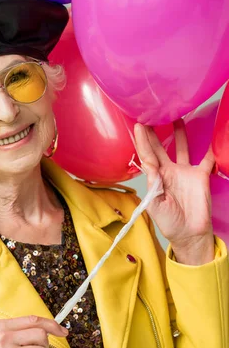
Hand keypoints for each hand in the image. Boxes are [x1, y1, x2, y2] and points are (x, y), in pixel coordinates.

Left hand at [134, 120, 214, 262]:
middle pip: (160, 147)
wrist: (189, 234)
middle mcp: (168, 171)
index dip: (143, 141)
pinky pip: (206, 159)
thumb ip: (153, 186)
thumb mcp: (156, 205)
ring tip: (175, 115)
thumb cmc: (169, 222)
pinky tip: (210, 134)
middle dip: (154, 132)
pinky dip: (209, 148)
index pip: (147, 155)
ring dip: (178, 132)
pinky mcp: (200, 175)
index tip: (138, 125)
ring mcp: (185, 172)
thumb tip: (150, 166)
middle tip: (150, 113)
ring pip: (180, 147)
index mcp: (155, 178)